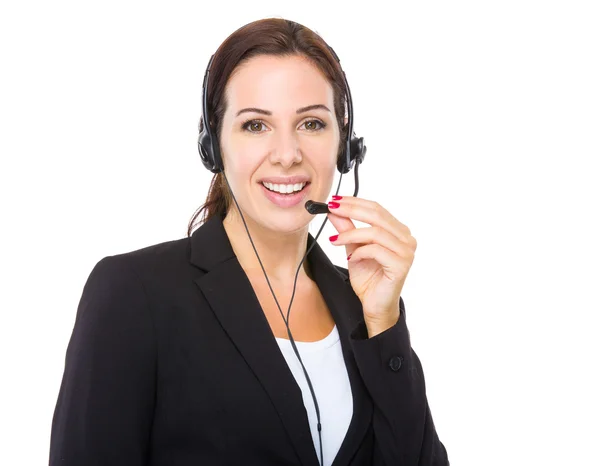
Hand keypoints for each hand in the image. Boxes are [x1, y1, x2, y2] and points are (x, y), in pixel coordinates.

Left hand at [326, 196, 416, 336]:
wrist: (375, 306)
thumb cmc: (369, 279)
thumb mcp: (353, 249)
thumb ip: (347, 230)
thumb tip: (334, 211)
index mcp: (398, 231)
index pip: (377, 209)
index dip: (355, 202)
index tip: (334, 200)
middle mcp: (406, 238)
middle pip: (377, 215)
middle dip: (351, 210)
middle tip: (331, 208)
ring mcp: (406, 251)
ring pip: (375, 232)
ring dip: (351, 234)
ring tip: (334, 240)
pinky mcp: (401, 265)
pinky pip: (376, 250)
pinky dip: (360, 251)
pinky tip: (350, 258)